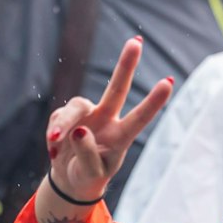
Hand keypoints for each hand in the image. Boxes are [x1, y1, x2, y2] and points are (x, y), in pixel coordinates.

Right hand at [43, 36, 172, 204]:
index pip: (139, 118)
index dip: (153, 101)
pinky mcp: (66, 116)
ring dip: (63, 123)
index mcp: (120, 136)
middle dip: (126, 65)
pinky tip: (54, 151)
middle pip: (117, 89)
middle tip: (136, 42)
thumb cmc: (88, 177)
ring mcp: (87, 115)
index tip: (169, 81)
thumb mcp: (91, 174)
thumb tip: (79, 130)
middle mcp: (107, 120)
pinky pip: (57, 118)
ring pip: (75, 107)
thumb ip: (87, 154)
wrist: (69, 180)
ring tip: (54, 140)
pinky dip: (53, 134)